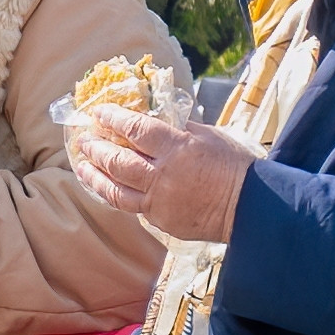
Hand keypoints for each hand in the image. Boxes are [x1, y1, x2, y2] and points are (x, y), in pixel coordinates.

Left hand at [72, 105, 253, 240]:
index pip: (135, 129)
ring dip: (95, 176)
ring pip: (115, 190)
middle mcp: (163, 175)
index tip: (98, 113)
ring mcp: (159, 201)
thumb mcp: (210, 136)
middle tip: (84, 140)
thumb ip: (180, 128)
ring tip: (83, 166)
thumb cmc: (236, 167)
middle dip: (96, 148)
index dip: (112, 119)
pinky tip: (109, 187)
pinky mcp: (161, 220)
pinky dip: (117, 195)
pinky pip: (133, 207)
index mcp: (177, 148)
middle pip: (117, 160)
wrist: (251, 207)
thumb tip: (155, 118)